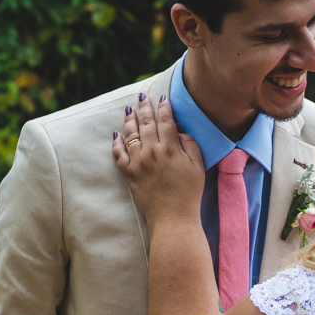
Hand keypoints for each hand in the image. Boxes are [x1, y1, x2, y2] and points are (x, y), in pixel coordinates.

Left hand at [113, 92, 204, 222]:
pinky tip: (117, 134)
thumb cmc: (189, 193)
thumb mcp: (198, 166)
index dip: (164, 107)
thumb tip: (178, 130)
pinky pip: (118, 154)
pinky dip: (116, 142)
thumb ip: (190, 144)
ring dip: (130, 120)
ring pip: (130, 134)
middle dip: (145, 107)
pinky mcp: (129, 173)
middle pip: (146, 123)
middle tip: (142, 96)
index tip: (162, 97)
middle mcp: (151, 152)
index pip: (165, 120)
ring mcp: (137, 162)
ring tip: (129, 109)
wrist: (173, 218)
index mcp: (170, 149)